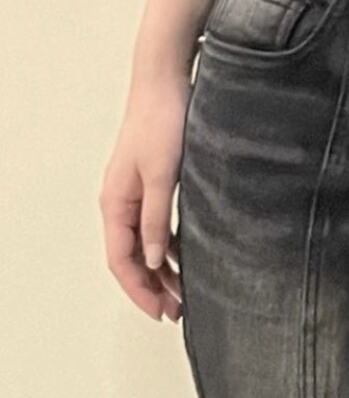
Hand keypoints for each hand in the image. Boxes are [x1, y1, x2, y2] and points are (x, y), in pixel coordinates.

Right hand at [99, 67, 191, 322]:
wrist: (164, 84)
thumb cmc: (163, 124)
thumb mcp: (163, 178)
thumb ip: (156, 221)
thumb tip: (151, 260)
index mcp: (115, 203)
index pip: (121, 261)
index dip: (140, 291)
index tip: (162, 313)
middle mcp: (120, 203)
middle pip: (129, 259)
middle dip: (150, 288)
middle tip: (177, 313)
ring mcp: (134, 196)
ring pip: (142, 247)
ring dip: (160, 273)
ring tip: (183, 296)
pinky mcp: (151, 187)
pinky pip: (154, 230)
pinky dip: (166, 251)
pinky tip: (185, 263)